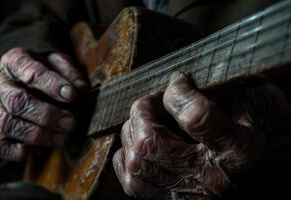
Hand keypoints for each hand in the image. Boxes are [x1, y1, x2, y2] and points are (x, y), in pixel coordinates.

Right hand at [0, 47, 88, 160]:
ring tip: (62, 138)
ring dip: (38, 135)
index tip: (71, 95)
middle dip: (47, 115)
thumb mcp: (58, 62)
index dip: (51, 85)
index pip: (29, 72)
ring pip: (7, 124)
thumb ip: (69, 71)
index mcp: (14, 61)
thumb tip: (81, 88)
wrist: (26, 78)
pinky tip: (40, 149)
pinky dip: (19, 151)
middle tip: (70, 122)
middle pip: (16, 101)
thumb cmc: (46, 70)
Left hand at [113, 71, 287, 198]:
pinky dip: (126, 159)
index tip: (178, 81)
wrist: (267, 178)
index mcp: (237, 153)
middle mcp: (208, 179)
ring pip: (136, 163)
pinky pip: (132, 183)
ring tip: (146, 121)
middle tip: (153, 101)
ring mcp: (186, 194)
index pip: (195, 117)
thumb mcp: (267, 111)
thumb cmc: (268, 144)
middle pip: (151, 143)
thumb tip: (196, 79)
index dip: (178, 91)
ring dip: (133, 133)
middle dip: (143, 111)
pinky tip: (139, 146)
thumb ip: (239, 89)